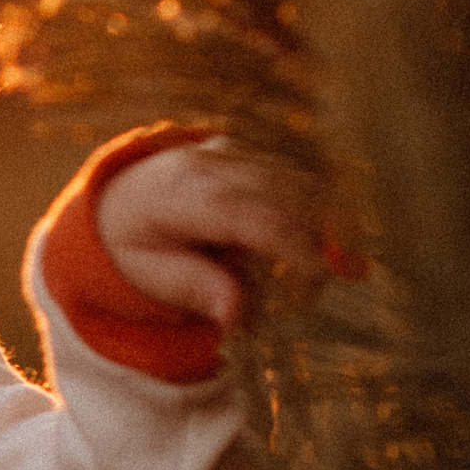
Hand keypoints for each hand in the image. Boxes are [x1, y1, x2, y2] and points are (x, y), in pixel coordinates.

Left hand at [97, 137, 329, 333]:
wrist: (116, 198)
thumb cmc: (135, 245)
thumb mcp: (148, 275)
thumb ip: (193, 290)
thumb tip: (234, 317)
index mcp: (187, 197)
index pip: (256, 219)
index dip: (297, 246)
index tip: (324, 276)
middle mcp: (214, 165)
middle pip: (291, 192)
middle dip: (329, 232)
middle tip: (352, 273)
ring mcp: (234, 152)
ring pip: (303, 177)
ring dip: (332, 218)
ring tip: (343, 261)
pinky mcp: (249, 152)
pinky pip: (298, 172)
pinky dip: (320, 204)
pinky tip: (328, 236)